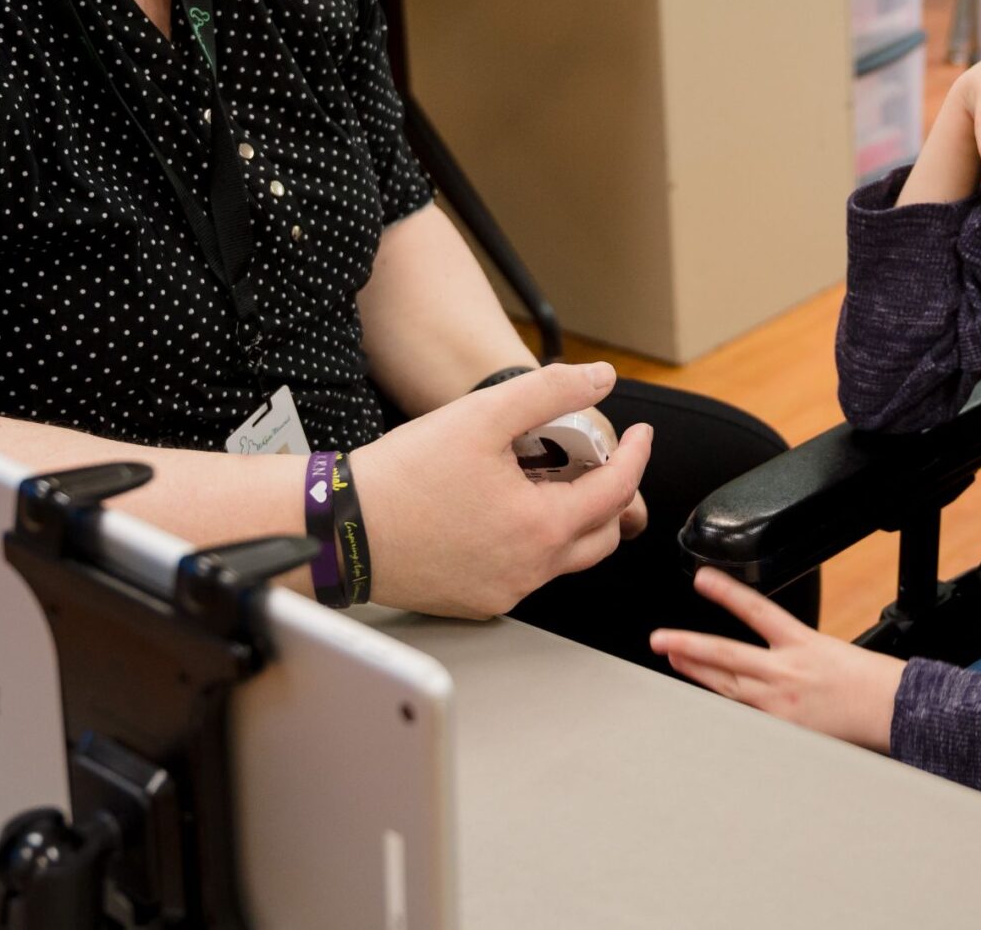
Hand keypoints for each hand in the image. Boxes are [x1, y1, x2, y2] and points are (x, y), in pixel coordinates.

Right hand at [354, 362, 652, 617]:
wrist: (339, 528)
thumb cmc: (403, 477)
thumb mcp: (482, 416)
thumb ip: (550, 391)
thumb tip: (601, 379)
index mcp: (541, 528)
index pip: (619, 492)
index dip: (637, 456)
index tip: (641, 434)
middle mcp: (529, 570)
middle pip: (602, 535)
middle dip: (612, 495)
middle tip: (596, 460)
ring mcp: (502, 591)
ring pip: (563, 557)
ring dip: (571, 519)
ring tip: (546, 479)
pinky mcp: (475, 601)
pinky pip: (524, 572)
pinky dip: (532, 541)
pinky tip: (505, 509)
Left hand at [650, 569, 906, 752]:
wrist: (894, 710)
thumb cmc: (872, 680)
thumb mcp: (832, 649)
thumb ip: (796, 652)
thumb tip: (773, 657)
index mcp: (802, 643)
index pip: (756, 610)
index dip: (726, 593)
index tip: (702, 579)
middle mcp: (786, 671)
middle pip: (726, 655)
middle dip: (689, 645)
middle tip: (659, 638)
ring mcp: (780, 702)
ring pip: (728, 686)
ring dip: (697, 672)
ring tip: (674, 659)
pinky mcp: (784, 728)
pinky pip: (746, 716)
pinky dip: (726, 709)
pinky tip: (707, 705)